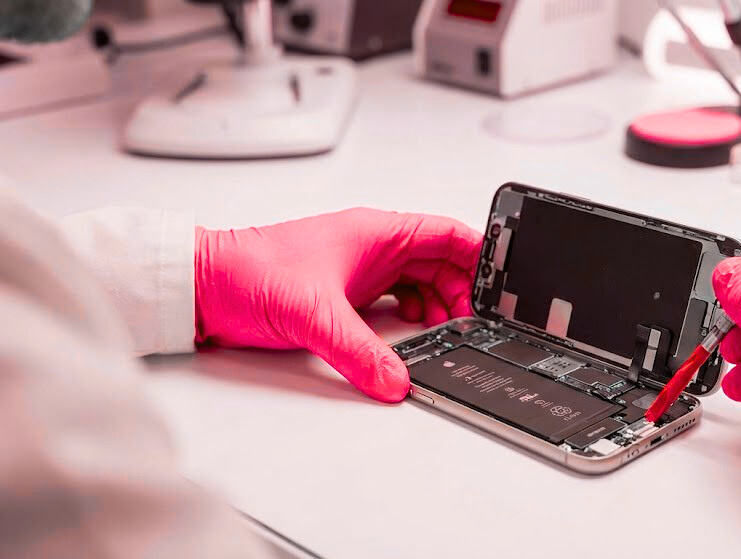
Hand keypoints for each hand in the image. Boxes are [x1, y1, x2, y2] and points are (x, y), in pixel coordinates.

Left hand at [194, 209, 481, 401]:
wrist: (203, 286)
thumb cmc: (248, 272)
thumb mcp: (313, 315)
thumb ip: (358, 353)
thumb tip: (396, 381)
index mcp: (376, 232)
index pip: (446, 233)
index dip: (479, 252)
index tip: (501, 279)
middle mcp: (373, 247)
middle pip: (440, 262)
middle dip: (462, 290)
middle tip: (475, 321)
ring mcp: (360, 270)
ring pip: (420, 283)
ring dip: (438, 306)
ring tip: (449, 331)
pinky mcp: (346, 293)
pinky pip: (395, 301)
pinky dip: (411, 318)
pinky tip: (413, 336)